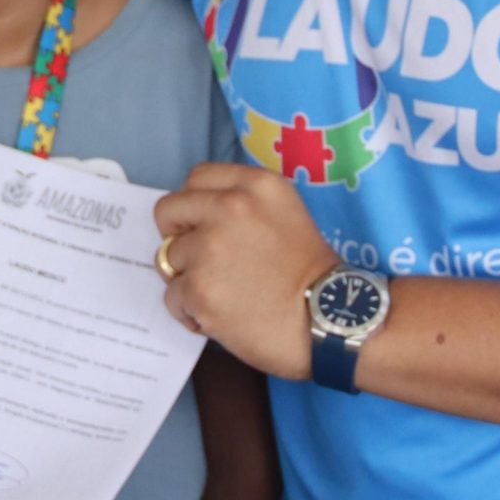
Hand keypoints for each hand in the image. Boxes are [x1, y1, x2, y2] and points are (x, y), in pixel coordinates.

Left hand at [154, 163, 338, 381]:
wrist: (332, 321)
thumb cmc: (313, 276)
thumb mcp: (286, 213)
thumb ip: (244, 204)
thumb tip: (200, 217)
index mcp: (255, 185)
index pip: (196, 178)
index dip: (194, 205)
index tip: (202, 225)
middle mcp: (230, 207)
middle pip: (168, 211)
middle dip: (178, 237)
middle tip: (201, 261)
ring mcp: (210, 248)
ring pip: (168, 259)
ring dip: (188, 280)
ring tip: (225, 295)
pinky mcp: (199, 288)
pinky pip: (172, 297)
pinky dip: (191, 312)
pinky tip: (222, 317)